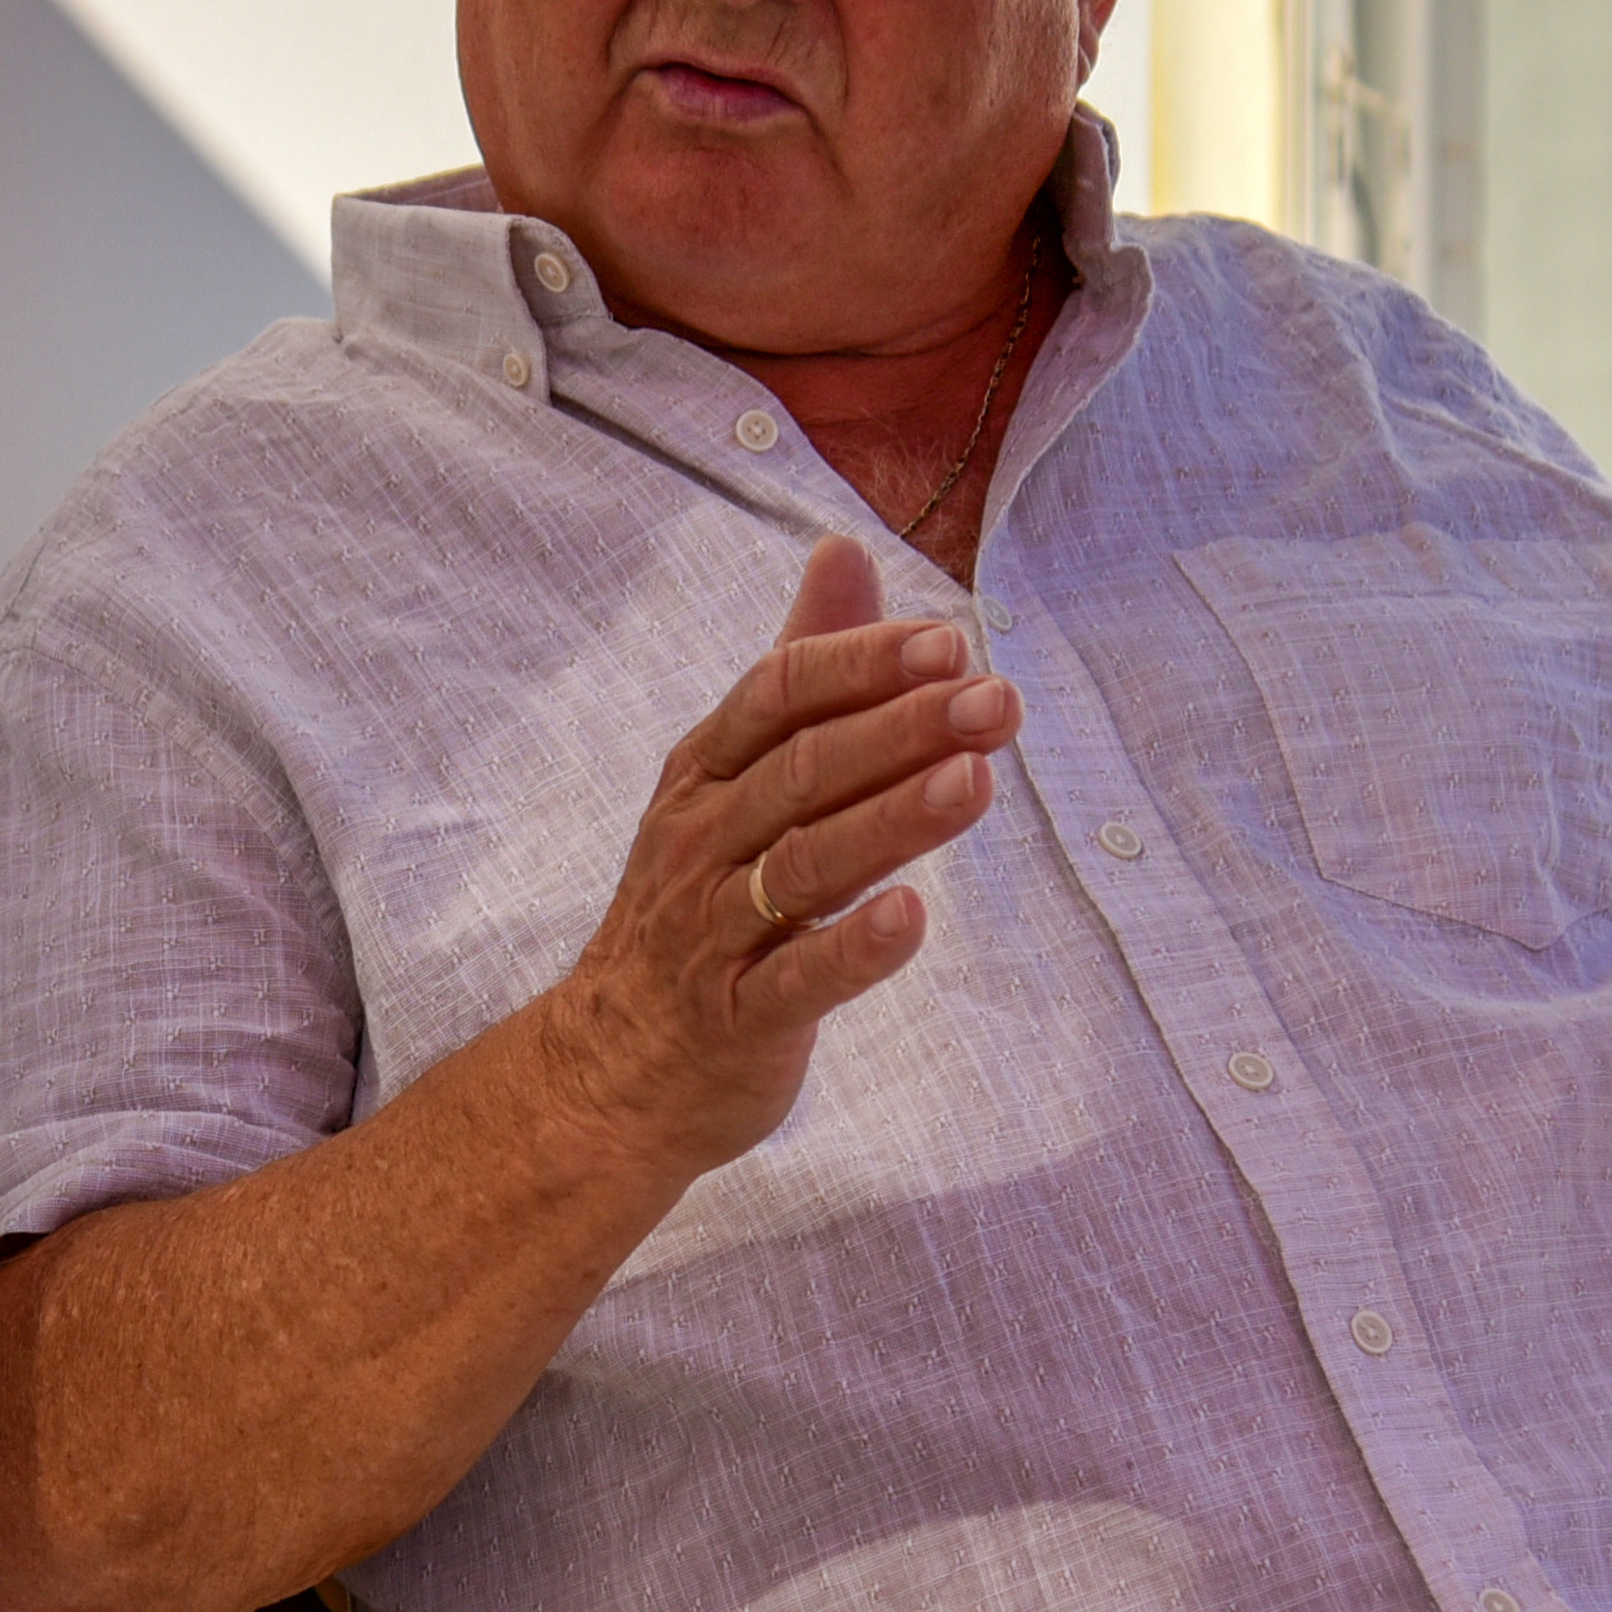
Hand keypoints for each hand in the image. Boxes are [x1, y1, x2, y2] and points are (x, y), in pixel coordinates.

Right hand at [527, 534, 1016, 1181]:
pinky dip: (855, 950)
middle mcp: (703, 838)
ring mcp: (714, 930)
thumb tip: (845, 548)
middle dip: (903, 730)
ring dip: (892, 820)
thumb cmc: (699, 901)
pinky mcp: (738, 1019)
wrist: (615, 1063)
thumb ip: (800, 668)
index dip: (861, 663)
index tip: (950, 642)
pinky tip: (913, 919)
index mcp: (706, 772)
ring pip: (806, 865)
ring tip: (974, 783)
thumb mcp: (735, 774)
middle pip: (805, 771)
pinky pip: (797, 980)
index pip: (778, 693)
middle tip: (996, 702)